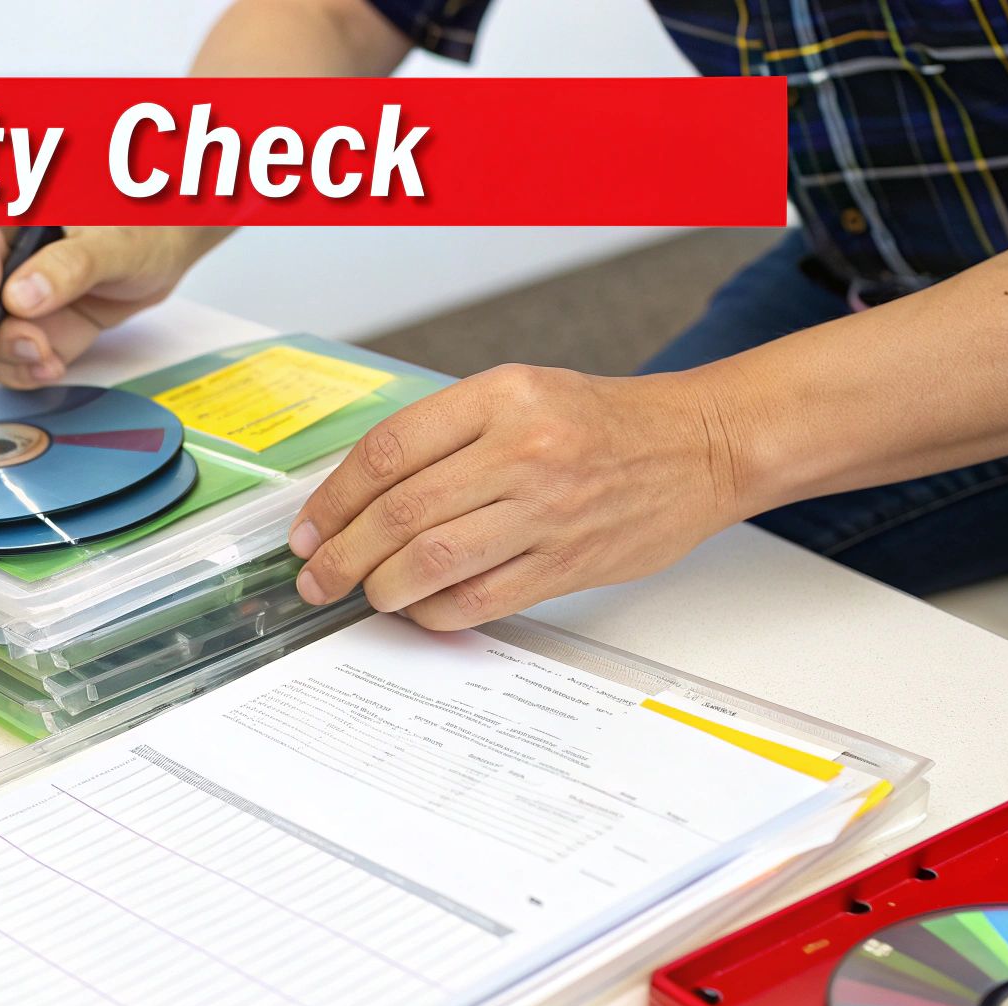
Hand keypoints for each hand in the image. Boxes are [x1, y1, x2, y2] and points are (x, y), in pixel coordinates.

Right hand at [0, 226, 225, 388]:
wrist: (161, 251)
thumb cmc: (142, 228)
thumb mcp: (117, 243)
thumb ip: (71, 266)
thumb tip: (20, 297)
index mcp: (9, 208)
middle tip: (34, 343)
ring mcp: (2, 291)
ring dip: (3, 356)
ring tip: (49, 360)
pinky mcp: (17, 323)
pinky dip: (18, 370)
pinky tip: (49, 367)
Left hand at [288, 364, 751, 628]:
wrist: (699, 446)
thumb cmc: (601, 421)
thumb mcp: (520, 393)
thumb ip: (446, 434)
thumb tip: (361, 495)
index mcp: (499, 397)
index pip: (389, 451)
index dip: (334, 498)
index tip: (308, 528)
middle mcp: (521, 449)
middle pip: (401, 511)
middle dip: (343, 553)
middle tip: (316, 578)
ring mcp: (547, 509)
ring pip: (435, 559)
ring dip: (383, 587)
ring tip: (365, 594)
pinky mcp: (570, 561)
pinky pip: (482, 597)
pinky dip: (437, 611)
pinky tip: (420, 609)